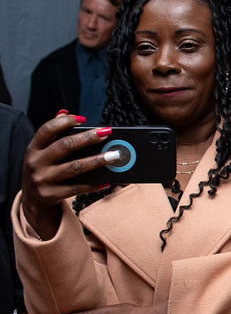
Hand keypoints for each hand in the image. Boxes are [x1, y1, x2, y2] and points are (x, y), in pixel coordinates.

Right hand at [22, 112, 115, 236]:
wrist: (32, 201)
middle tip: (107, 133)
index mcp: (33, 148)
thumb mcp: (41, 152)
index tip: (84, 119)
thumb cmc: (43, 170)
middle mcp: (35, 162)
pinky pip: (76, 188)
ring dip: (96, 160)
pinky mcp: (51, 194)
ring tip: (114, 155)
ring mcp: (42, 179)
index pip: (47, 129)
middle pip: (65, 146)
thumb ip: (52, 133)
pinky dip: (93, 184)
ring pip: (74, 167)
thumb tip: (64, 112)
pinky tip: (106, 181)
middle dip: (88, 138)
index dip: (65, 122)